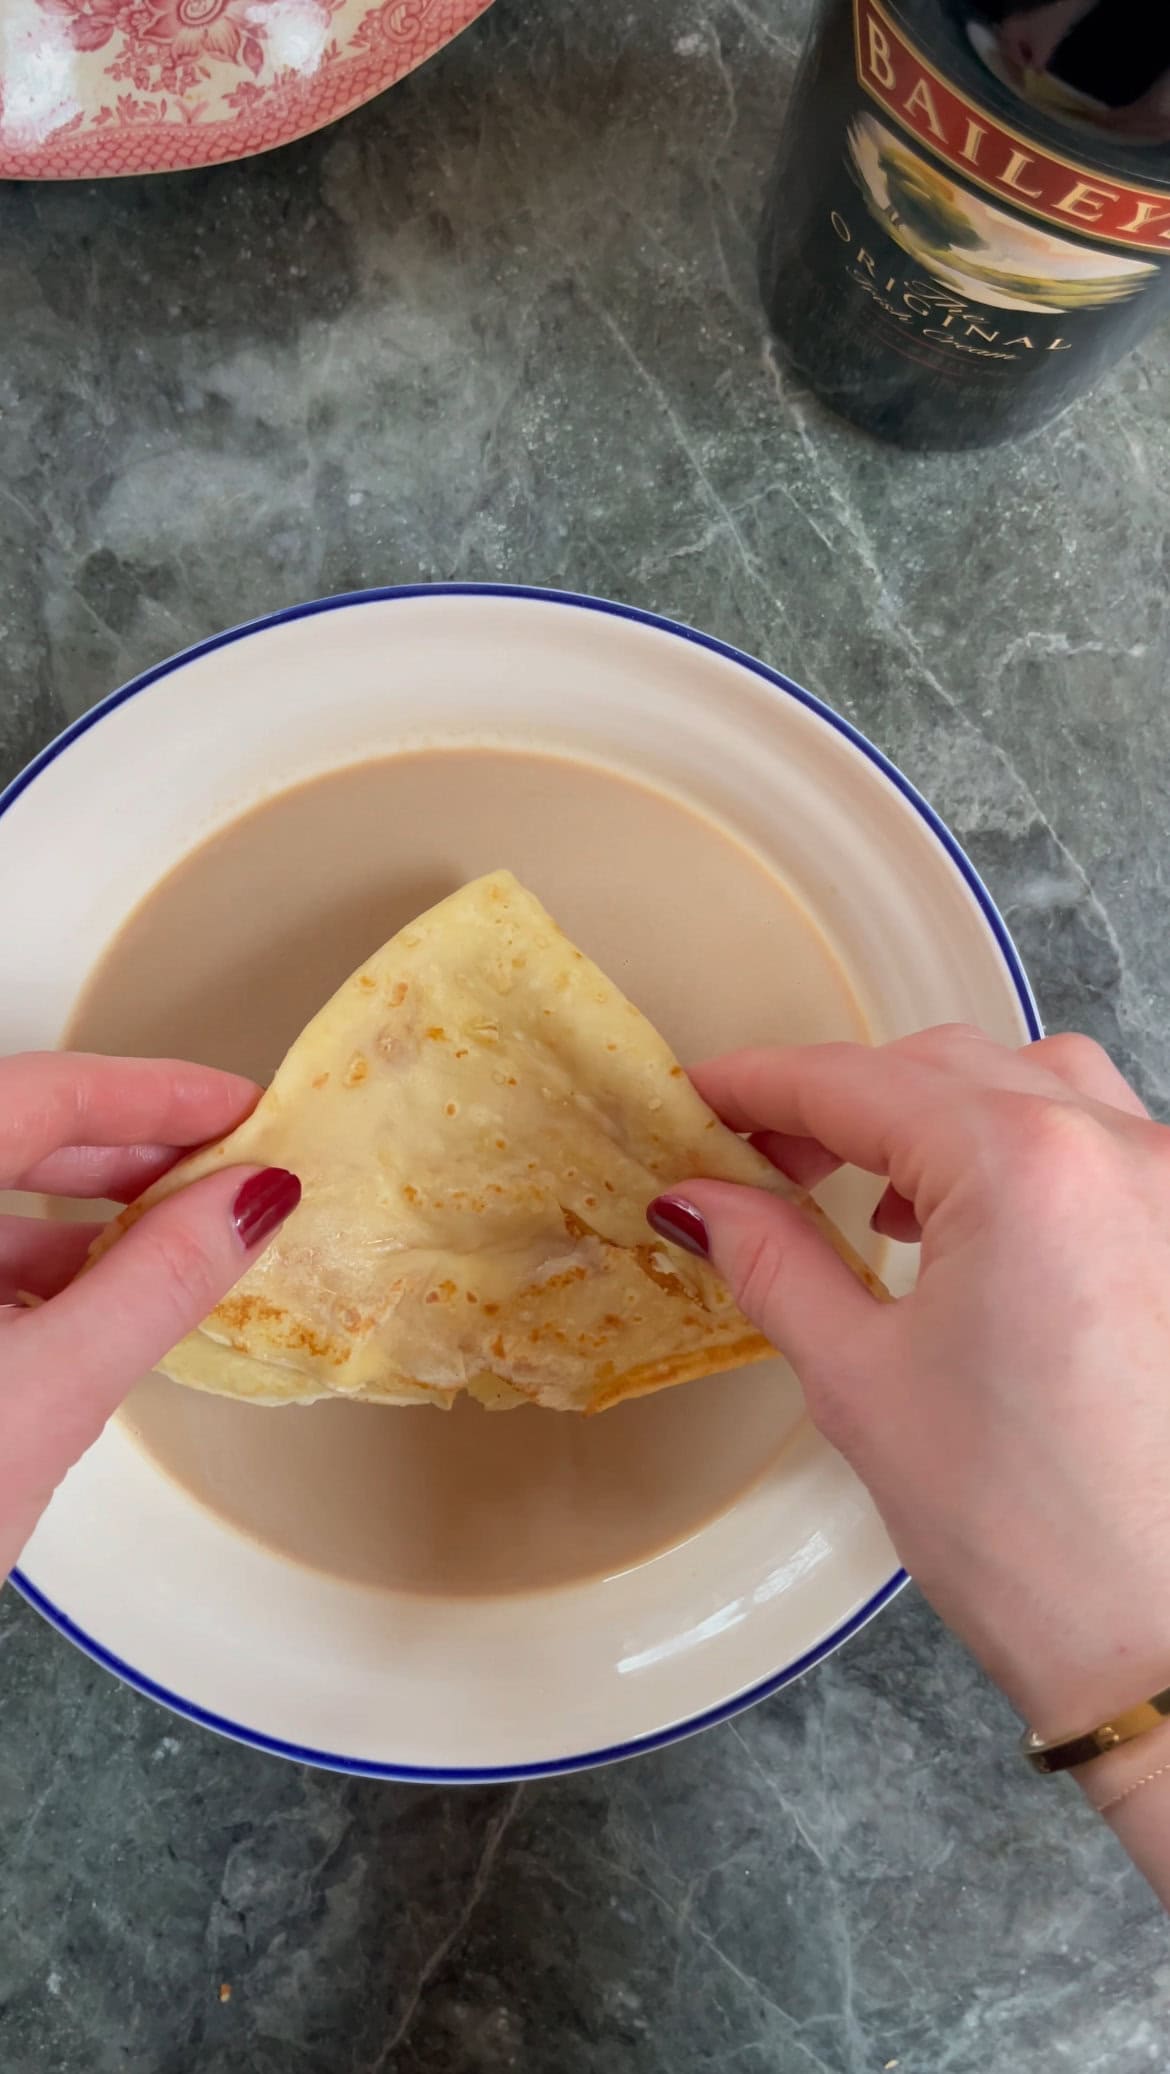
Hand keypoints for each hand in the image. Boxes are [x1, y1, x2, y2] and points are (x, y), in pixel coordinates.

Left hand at [0, 1053, 298, 1578]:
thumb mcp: (51, 1391)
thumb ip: (160, 1279)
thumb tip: (248, 1200)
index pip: (42, 1093)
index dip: (156, 1091)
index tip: (241, 1108)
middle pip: (12, 1131)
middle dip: (128, 1148)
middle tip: (224, 1170)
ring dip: (85, 1213)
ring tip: (177, 1244)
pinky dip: (35, 1266)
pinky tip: (94, 1303)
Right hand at [648, 1027, 1169, 1745]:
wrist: (1167, 1649)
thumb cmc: (1037, 1538)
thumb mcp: (861, 1385)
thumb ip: (773, 1262)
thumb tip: (702, 1201)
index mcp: (1025, 1168)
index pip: (858, 1083)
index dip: (760, 1085)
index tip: (700, 1096)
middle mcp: (1118, 1151)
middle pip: (946, 1068)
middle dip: (842, 1102)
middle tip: (759, 1158)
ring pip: (1035, 1086)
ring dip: (938, 1115)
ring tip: (869, 1195)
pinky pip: (1098, 1144)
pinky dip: (1019, 1151)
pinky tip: (971, 1225)